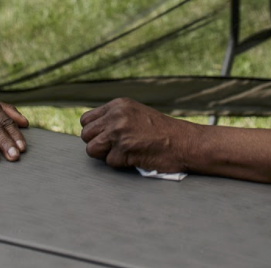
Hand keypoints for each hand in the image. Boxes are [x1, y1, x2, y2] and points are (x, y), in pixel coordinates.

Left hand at [80, 97, 194, 172]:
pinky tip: (135, 158)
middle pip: (86, 135)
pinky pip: (109, 162)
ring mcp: (119, 132)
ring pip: (92, 149)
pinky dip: (121, 164)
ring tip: (123, 153)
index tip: (104, 138)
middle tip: (114, 148)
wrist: (185, 142)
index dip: (94, 132)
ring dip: (105, 155)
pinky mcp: (124, 149)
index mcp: (118, 105)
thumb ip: (115, 118)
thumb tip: (93, 131)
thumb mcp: (136, 114)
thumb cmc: (163, 131)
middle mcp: (116, 116)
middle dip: (97, 144)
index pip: (86, 120)